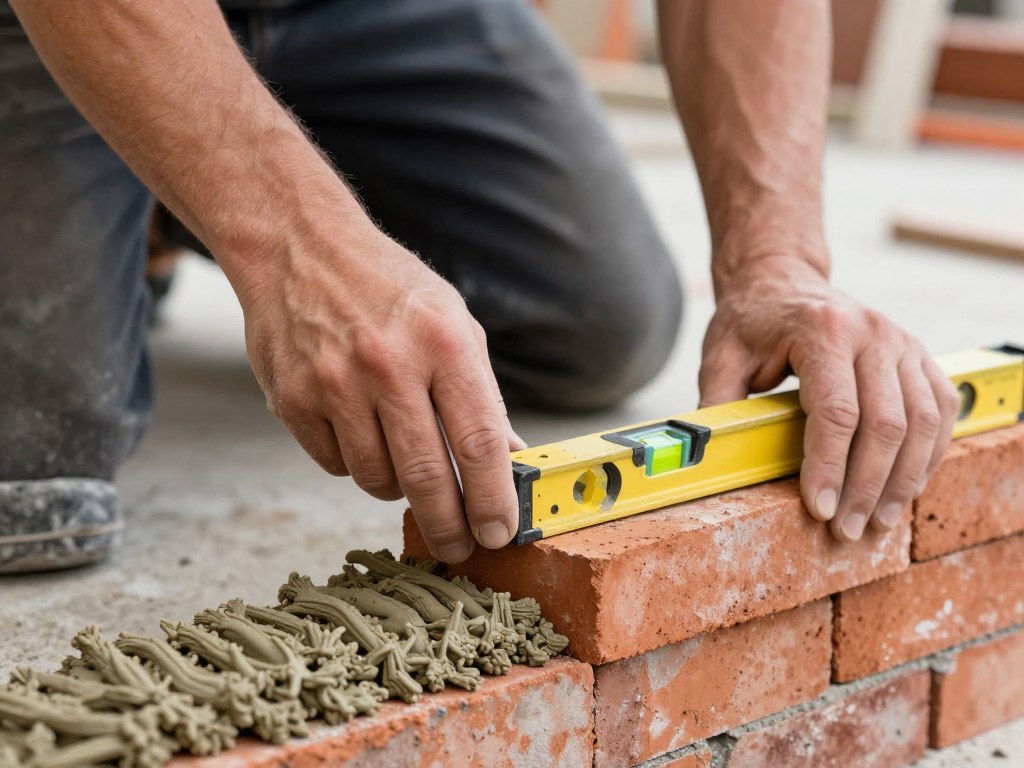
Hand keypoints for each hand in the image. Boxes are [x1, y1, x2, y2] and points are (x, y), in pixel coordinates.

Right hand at [237, 227, 524, 562]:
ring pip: (377, 479)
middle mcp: (388, 364)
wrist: (300, 249)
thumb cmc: (390, 290)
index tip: (500, 533)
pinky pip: (335, 465)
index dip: (493, 499)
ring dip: (399, 489)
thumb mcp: (454, 323)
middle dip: (449, 526)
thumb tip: (511, 460)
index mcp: (442, 342)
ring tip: (405, 462)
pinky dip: (356, 463)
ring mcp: (334, 383)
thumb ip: (483, 394)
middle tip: (459, 548)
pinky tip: (361, 432)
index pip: (479, 442)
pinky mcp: (292, 399)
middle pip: (427, 475)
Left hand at [698, 256, 958, 540]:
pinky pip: (941, 409)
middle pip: (886, 423)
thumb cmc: (750, 322)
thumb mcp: (721, 357)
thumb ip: (716, 405)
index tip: (820, 509)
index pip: (837, 412)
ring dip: (903, 479)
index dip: (830, 467)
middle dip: (866, 485)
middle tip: (846, 529)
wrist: (781, 280)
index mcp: (823, 329)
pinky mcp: (918, 354)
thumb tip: (705, 457)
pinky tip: (906, 486)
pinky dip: (929, 453)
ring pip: (923, 421)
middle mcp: (872, 332)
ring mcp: (902, 341)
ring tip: (877, 520)